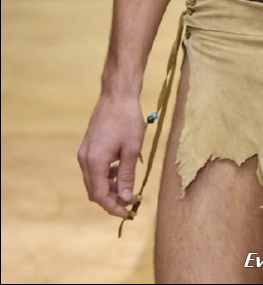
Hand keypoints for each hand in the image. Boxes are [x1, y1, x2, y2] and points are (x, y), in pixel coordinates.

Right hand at [77, 94, 145, 218]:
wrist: (117, 94)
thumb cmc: (127, 119)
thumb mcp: (131, 149)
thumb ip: (127, 176)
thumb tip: (126, 200)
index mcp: (94, 162)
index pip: (101, 196)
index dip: (114, 208)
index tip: (130, 213)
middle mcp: (85, 160)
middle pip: (95, 192)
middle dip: (112, 200)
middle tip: (131, 203)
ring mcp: (84, 153)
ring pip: (94, 181)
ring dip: (110, 188)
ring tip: (129, 187)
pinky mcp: (88, 147)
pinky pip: (94, 169)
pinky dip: (106, 176)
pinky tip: (121, 171)